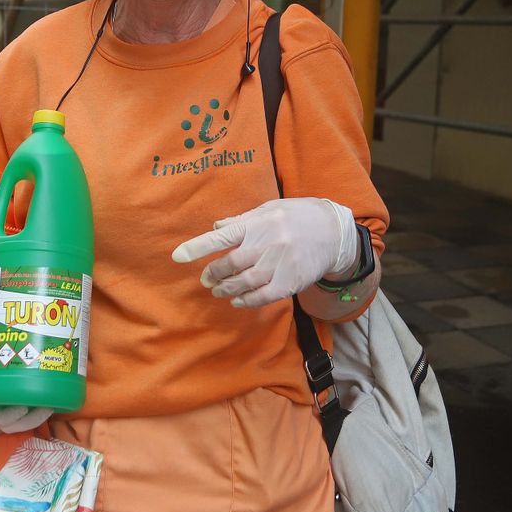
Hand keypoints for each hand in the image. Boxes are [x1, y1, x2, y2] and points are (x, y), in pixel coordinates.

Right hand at [0, 327, 54, 432]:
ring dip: (41, 417)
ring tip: (52, 404)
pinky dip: (48, 410)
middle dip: (30, 421)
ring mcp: (15, 402)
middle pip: (14, 424)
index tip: (22, 408)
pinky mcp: (30, 398)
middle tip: (45, 406)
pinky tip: (58, 402)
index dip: (6, 419)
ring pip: (28, 420)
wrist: (7, 335)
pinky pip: (37, 411)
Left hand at [171, 197, 358, 308]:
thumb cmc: (297, 217)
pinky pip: (262, 297)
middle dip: (212, 274)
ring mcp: (278, 264)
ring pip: (243, 283)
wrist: (334, 232)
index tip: (177, 256)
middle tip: (206, 279)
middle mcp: (266, 243)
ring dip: (226, 289)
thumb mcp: (269, 209)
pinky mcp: (290, 282)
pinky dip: (246, 301)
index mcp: (257, 223)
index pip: (221, 237)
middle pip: (229, 264)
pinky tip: (238, 301)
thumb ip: (242, 220)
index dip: (197, 247)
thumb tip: (216, 227)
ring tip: (219, 291)